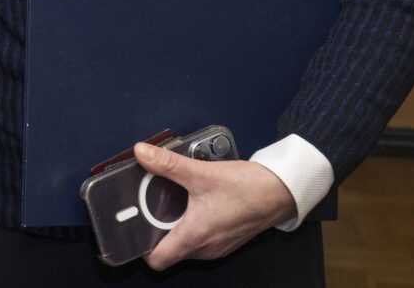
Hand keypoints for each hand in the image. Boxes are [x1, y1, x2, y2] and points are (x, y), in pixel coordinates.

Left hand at [133, 142, 296, 270]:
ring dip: (174, 224)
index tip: (132, 228)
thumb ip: (168, 163)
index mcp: (195, 236)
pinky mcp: (225, 238)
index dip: (141, 247)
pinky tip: (190, 200)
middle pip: (169, 249)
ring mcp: (216, 245)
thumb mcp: (201, 172)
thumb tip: (142, 153)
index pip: (158, 260)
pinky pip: (199, 236)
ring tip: (168, 199)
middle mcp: (205, 247)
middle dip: (155, 228)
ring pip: (184, 242)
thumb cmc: (248, 189)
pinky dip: (190, 222)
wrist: (280, 192)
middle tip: (147, 204)